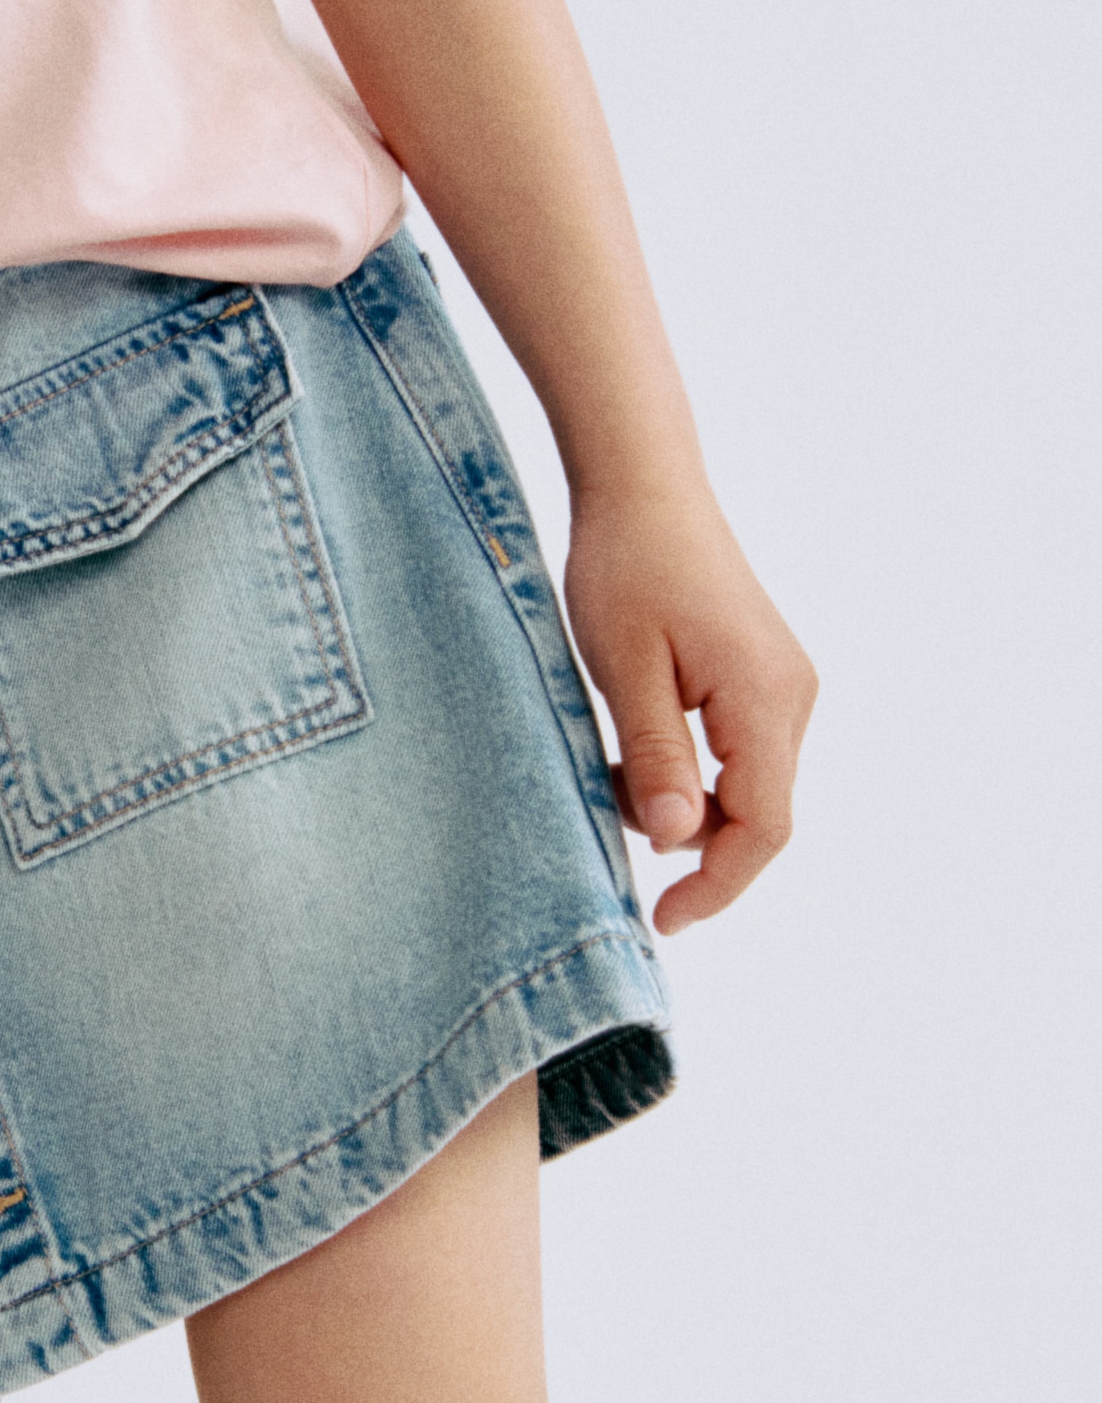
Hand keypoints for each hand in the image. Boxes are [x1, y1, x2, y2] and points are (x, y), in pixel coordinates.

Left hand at [562, 480, 816, 936]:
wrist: (642, 483)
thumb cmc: (625, 564)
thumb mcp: (625, 669)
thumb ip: (656, 757)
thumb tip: (680, 840)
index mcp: (767, 698)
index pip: (763, 827)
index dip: (717, 884)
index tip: (663, 919)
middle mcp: (792, 696)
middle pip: (759, 811)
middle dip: (690, 839)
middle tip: (610, 810)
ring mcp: (782, 682)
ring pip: (745, 783)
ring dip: (684, 798)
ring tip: (611, 764)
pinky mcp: (761, 673)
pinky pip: (737, 749)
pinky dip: (690, 766)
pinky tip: (636, 741)